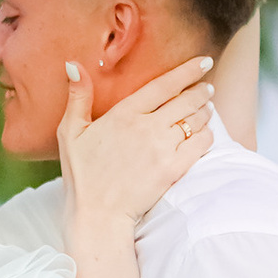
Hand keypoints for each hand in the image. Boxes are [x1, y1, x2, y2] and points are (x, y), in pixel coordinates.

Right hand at [58, 52, 215, 227]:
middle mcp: (146, 127)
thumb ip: (78, 97)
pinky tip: (206, 133)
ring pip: (195, 120)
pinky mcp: (172, 169)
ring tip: (207, 108)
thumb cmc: (82, 175)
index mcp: (123, 114)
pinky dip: (207, 135)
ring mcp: (161, 149)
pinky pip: (201, 145)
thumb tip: (73, 64)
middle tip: (207, 88)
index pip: (163, 84)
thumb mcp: (70, 132)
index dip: (188, 71)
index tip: (204, 61)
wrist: (97, 215)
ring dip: (205, 111)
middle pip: (185, 100)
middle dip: (201, 91)